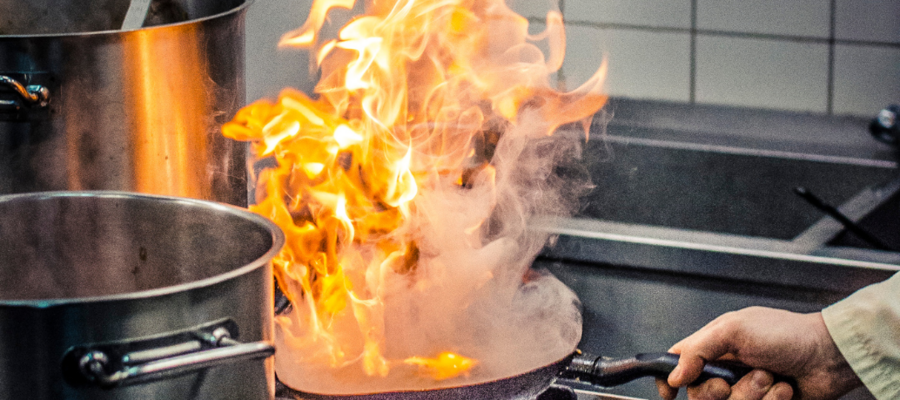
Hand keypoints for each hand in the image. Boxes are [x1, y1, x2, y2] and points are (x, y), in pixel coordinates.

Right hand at [655, 307, 861, 399]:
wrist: (829, 356)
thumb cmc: (786, 334)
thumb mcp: (734, 330)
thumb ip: (697, 350)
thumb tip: (674, 374)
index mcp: (713, 345)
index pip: (678, 363)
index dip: (670, 379)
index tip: (670, 393)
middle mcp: (726, 369)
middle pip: (701, 394)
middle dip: (719, 391)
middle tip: (732, 382)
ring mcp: (745, 389)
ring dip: (752, 395)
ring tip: (771, 379)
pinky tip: (784, 390)